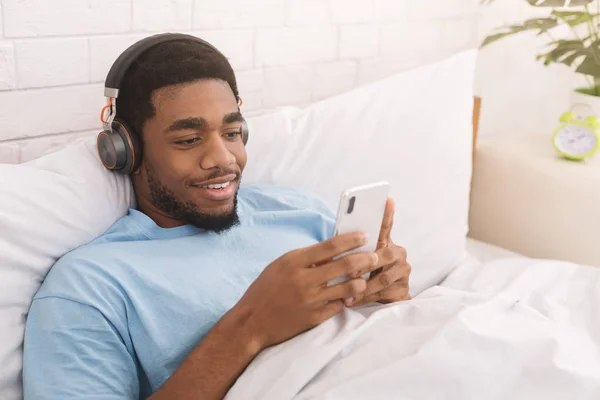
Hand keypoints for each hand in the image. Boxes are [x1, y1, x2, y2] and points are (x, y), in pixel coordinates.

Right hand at [231, 232, 381, 350]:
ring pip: (348, 287)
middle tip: (374, 256)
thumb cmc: (265, 289)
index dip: (351, 240)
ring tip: (364, 278)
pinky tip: (350, 296)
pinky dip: (346, 299)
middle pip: (345, 265)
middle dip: (365, 259)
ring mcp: (312, 300)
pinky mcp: (315, 317)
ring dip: (361, 281)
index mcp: (295, 261)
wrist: (252, 321)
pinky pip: (339, 305)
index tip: (364, 236)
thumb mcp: (281, 265)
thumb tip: (332, 249)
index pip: (330, 246)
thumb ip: (306, 258)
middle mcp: (305, 279)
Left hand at [351, 198, 411, 305]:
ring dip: (363, 286)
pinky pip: (383, 293)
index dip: (387, 214)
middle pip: (385, 255)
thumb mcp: (358, 262)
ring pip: (383, 278)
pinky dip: (365, 298)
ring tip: (347, 293)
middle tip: (350, 271)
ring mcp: (403, 270)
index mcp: (385, 243)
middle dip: (365, 264)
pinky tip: (353, 300)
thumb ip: (352, 251)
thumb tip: (334, 241)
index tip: (387, 200)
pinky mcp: (404, 288)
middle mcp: (397, 253)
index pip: (386, 226)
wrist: (386, 299)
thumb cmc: (367, 276)